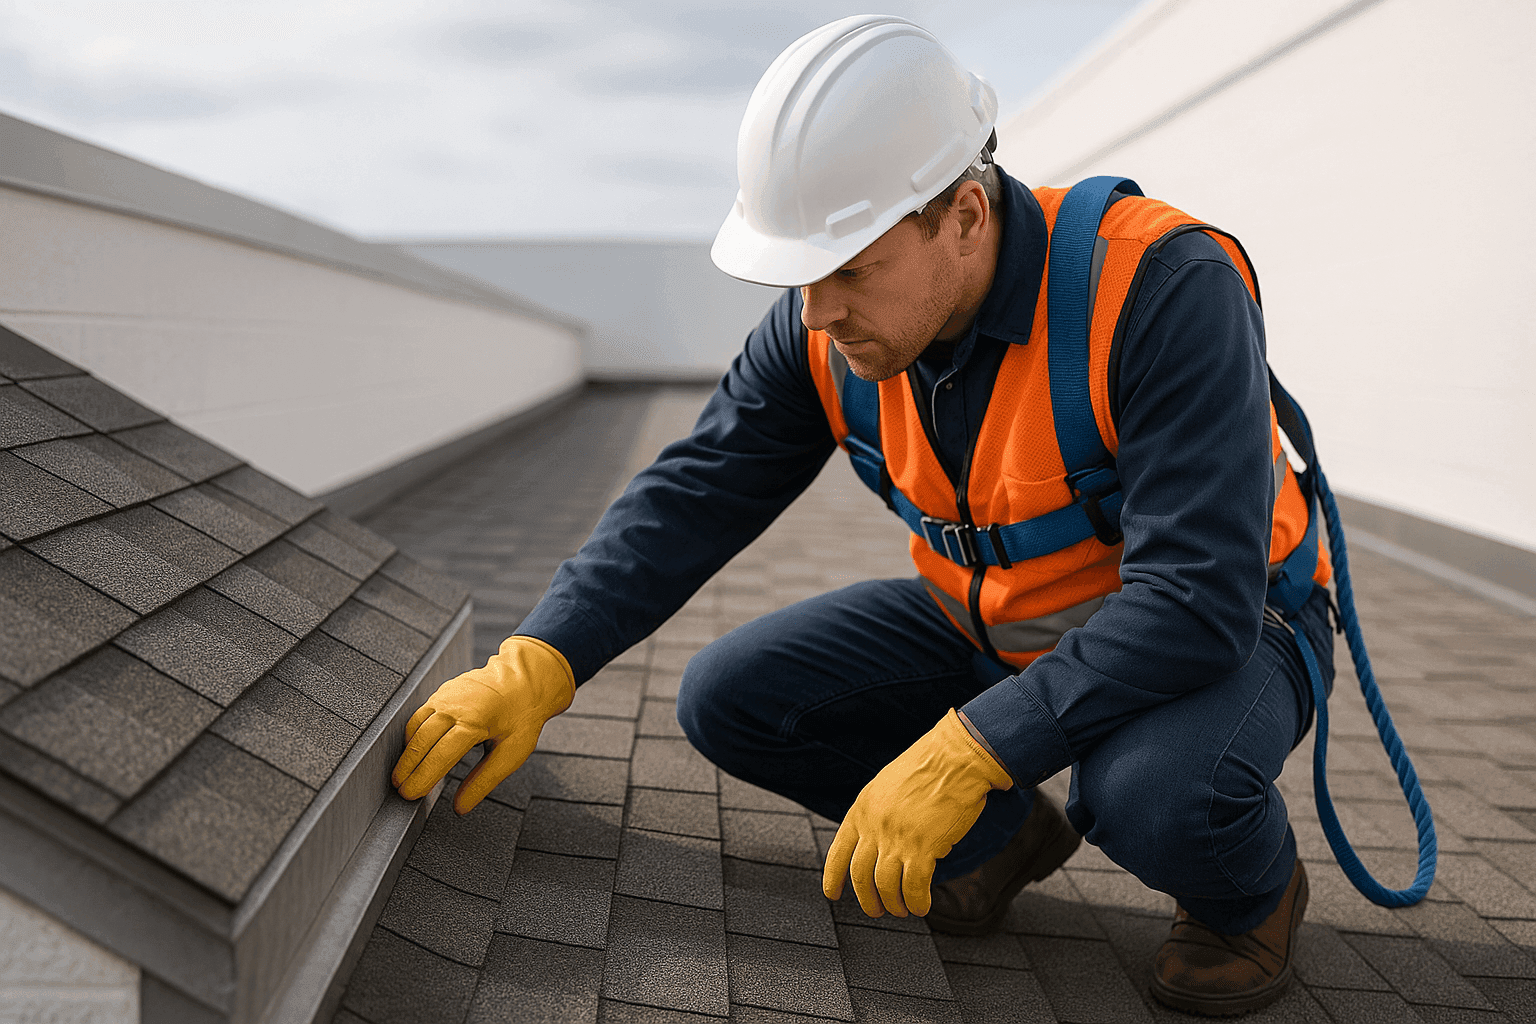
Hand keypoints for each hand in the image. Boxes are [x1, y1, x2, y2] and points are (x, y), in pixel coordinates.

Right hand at [392, 635, 573, 813]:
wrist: (526, 680)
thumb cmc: (522, 716)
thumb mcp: (512, 753)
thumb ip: (484, 781)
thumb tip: (461, 807)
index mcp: (474, 721)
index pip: (439, 755)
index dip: (422, 778)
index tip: (411, 795)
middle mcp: (455, 706)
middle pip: (421, 742)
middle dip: (407, 769)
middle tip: (401, 791)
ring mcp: (445, 695)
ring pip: (416, 728)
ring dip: (406, 753)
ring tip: (402, 776)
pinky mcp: (442, 692)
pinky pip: (419, 715)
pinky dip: (412, 736)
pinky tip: (413, 751)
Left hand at [822, 709, 1012, 916]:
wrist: (956, 757)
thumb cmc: (929, 767)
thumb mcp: (887, 786)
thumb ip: (878, 814)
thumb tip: (881, 844)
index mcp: (862, 808)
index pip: (839, 851)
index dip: (833, 877)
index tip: (832, 893)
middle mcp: (875, 825)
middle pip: (860, 876)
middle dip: (868, 900)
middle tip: (877, 910)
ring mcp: (897, 837)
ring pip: (886, 886)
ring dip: (895, 905)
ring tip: (904, 910)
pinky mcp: (924, 846)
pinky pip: (914, 887)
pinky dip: (917, 902)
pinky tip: (922, 906)